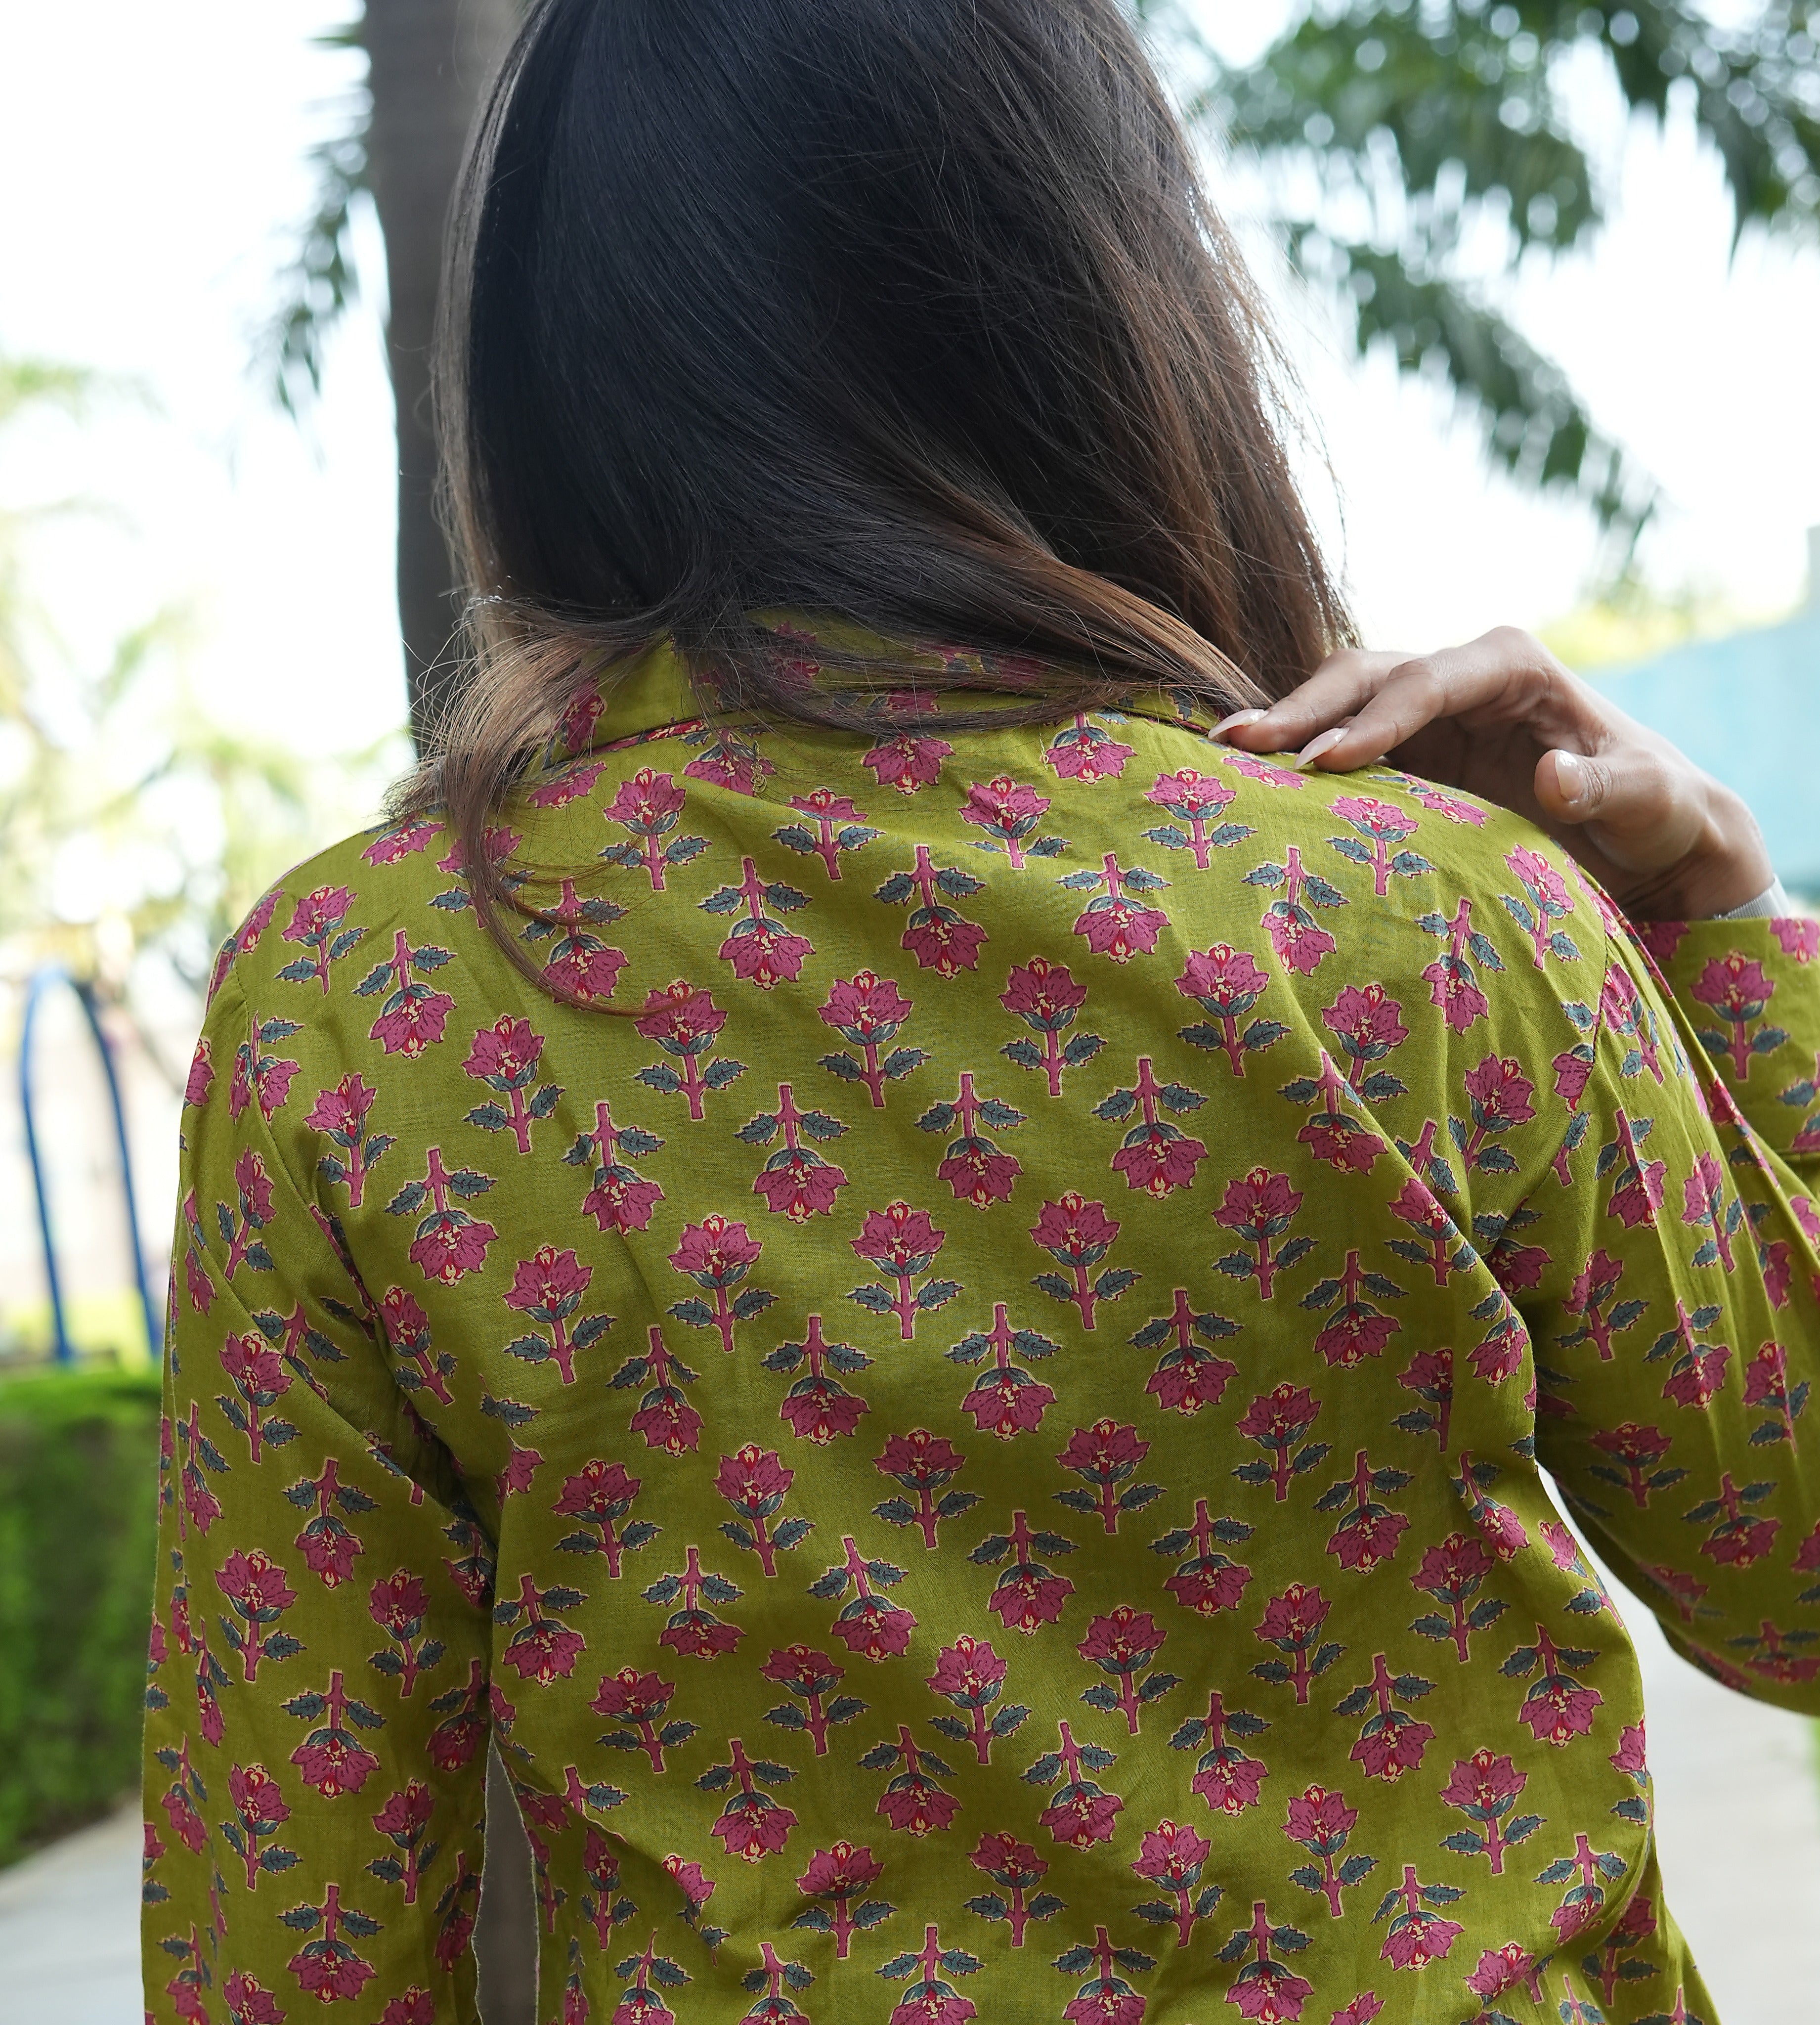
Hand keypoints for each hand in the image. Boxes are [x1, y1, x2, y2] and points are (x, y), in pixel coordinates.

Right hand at [1216, 626, 1771, 920]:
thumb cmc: (1652, 807)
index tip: (1326, 762)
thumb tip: (1551, 775)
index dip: (1374, 719)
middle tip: (1242, 742)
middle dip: (1304, 708)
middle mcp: (1459, 675)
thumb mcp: (1647, 799)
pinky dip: (1296, 754)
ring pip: (1341, 700)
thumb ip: (1605, 786)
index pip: (1426, 682)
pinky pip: (1340, 740)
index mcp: (1511, 665)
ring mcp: (1428, 711)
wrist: (1645, 830)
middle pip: (1367, 677)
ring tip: (1224, 752)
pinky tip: (1248, 776)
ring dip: (1286, 725)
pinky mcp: (1407, 750)